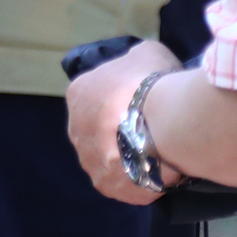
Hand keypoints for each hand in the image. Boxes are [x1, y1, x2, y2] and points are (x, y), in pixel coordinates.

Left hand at [65, 40, 183, 204]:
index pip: (97, 98)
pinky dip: (138, 182)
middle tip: (150, 133)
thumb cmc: (152, 81)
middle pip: (100, 131)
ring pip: (109, 159)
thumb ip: (136, 60)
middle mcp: (75, 127)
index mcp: (79, 92)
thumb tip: (139, 66)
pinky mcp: (104, 183)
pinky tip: (158, 176)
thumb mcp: (146, 53)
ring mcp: (87, 158)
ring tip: (158, 158)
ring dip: (129, 159)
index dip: (122, 102)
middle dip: (122, 132)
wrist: (162, 120)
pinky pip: (121, 183)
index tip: (142, 106)